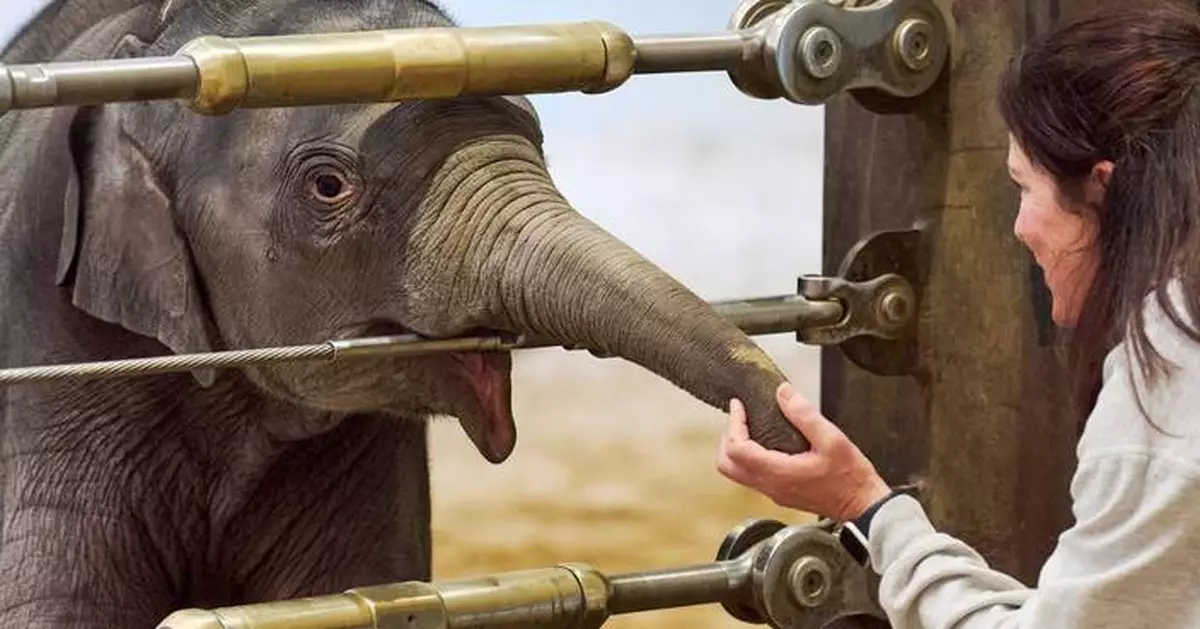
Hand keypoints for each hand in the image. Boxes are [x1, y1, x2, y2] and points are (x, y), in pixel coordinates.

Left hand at [716, 382, 891, 521]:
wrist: (862, 505)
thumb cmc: (851, 477)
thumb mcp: (831, 439)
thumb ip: (804, 414)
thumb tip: (783, 393)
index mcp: (778, 472)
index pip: (737, 449)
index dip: (733, 424)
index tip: (739, 406)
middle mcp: (770, 486)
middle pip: (727, 465)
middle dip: (728, 437)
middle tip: (740, 417)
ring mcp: (774, 492)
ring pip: (737, 473)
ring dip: (736, 448)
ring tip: (750, 426)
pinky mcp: (780, 493)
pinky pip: (752, 476)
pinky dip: (749, 457)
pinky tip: (765, 441)